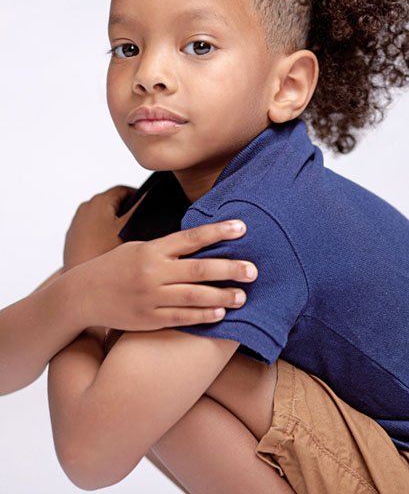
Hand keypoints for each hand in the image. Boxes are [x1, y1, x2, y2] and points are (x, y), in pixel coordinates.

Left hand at [63, 185, 146, 270]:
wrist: (80, 288)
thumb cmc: (104, 255)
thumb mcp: (131, 228)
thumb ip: (142, 206)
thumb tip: (152, 193)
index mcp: (99, 201)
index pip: (126, 190)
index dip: (142, 199)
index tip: (151, 214)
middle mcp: (85, 209)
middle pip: (115, 205)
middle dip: (129, 215)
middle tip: (143, 231)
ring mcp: (77, 226)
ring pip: (106, 220)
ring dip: (117, 228)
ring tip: (129, 244)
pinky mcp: (74, 241)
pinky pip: (96, 233)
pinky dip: (105, 238)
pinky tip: (114, 253)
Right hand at [65, 219, 257, 331]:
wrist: (83, 294)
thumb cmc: (115, 267)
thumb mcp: (138, 248)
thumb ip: (167, 247)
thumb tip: (201, 241)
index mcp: (152, 249)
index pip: (191, 237)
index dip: (218, 232)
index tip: (243, 228)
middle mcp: (152, 271)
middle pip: (198, 268)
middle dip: (229, 268)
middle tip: (254, 270)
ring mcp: (150, 297)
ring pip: (193, 296)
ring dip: (221, 296)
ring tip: (244, 296)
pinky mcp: (148, 319)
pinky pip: (180, 318)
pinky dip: (202, 316)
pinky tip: (221, 314)